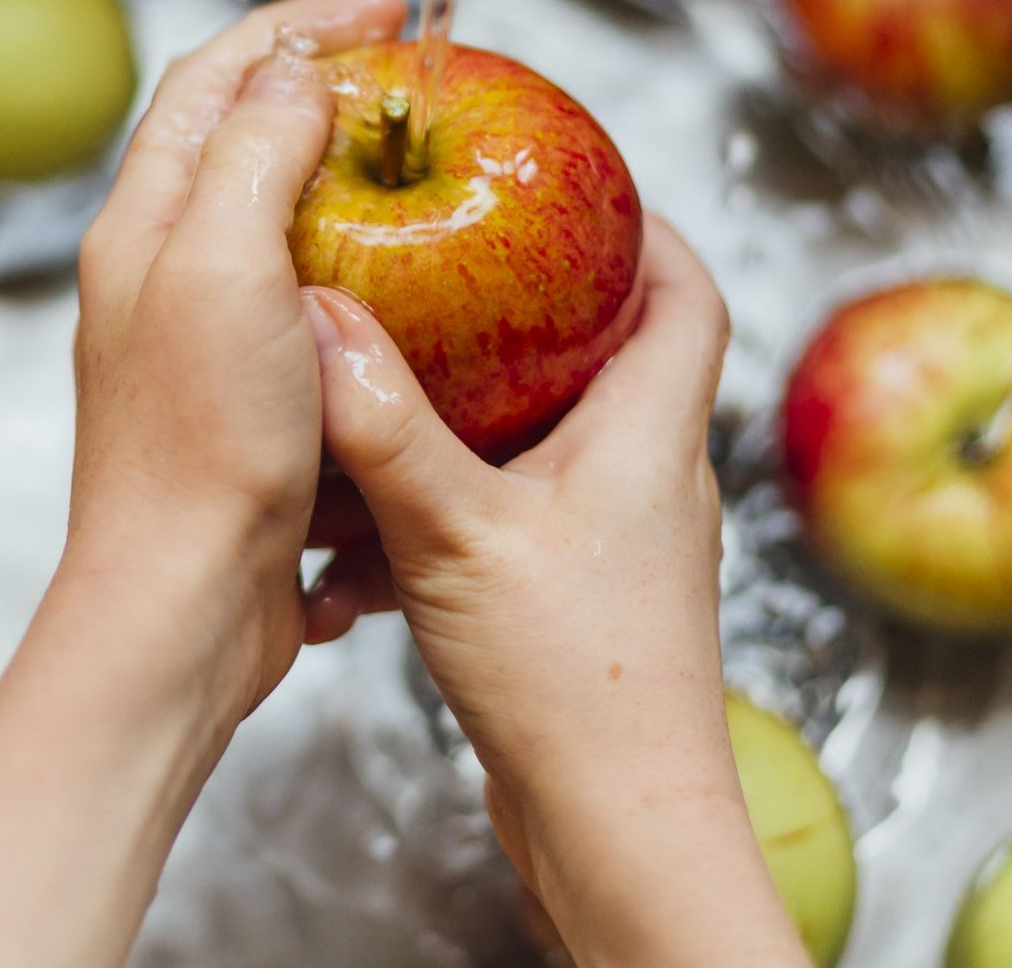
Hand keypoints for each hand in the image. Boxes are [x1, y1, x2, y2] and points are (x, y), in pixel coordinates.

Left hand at [65, 0, 406, 719]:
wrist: (181, 606)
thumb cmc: (199, 443)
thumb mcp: (225, 267)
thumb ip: (255, 154)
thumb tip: (295, 70)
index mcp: (144, 223)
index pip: (212, 78)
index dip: (297, 25)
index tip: (385, 13)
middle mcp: (162, 271)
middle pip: (238, 138)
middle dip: (322, 88)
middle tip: (411, 76)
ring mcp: (201, 339)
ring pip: (275, 222)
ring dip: (344, 180)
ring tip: (422, 168)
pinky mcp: (245, 403)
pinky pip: (307, 308)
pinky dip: (363, 276)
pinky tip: (417, 294)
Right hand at [302, 221, 807, 967]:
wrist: (618, 829)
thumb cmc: (576, 686)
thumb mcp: (458, 535)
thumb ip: (387, 427)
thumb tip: (324, 320)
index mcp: (651, 437)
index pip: (688, 295)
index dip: (646, 228)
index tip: (579, 182)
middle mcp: (651, 481)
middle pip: (618, 356)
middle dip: (540, 305)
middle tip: (460, 263)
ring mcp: (621, 546)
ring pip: (558, 439)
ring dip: (486, 408)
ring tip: (404, 376)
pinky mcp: (583, 603)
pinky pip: (520, 515)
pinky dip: (457, 499)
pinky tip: (378, 523)